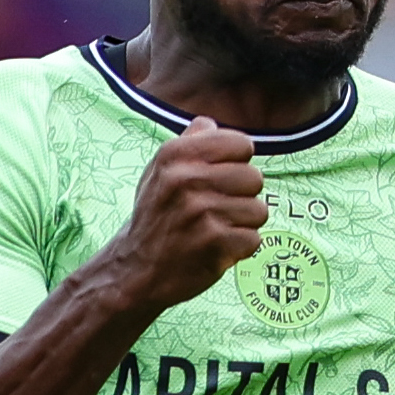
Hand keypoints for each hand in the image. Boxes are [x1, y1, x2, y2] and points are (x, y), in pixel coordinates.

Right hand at [106, 121, 265, 311]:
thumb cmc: (155, 217)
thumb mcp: (159, 172)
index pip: (242, 144)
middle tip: (218, 210)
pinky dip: (239, 248)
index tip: (222, 178)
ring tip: (216, 230)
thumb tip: (210, 123)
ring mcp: (201, 213)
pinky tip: (216, 248)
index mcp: (175, 155)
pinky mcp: (215, 245)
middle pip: (255, 178)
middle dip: (243, 196)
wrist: (136, 270)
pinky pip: (254, 239)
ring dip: (243, 224)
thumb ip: (187, 145)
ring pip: (259, 211)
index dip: (238, 163)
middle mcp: (186, 180)